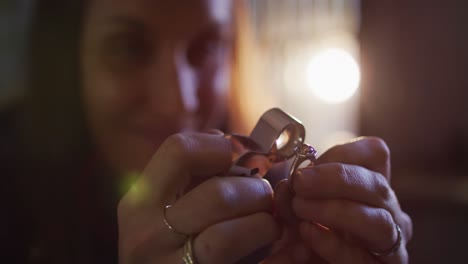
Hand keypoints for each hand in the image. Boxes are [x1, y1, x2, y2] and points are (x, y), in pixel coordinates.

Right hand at [117, 133, 280, 263]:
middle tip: (264, 196)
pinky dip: (263, 246)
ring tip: (269, 223)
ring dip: (263, 224)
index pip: (179, 150)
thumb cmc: (167, 245)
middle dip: (254, 190)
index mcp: (139, 203)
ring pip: (229, 236)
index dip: (217, 146)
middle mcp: (147, 235)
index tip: (235, 158)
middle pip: (217, 194)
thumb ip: (191, 175)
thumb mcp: (164, 208)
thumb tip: (233, 144)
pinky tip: (266, 242)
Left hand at [265, 137, 412, 263]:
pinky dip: (332, 244)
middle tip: (299, 182)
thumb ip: (294, 194)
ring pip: (378, 222)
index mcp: (370, 187)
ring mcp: (390, 245)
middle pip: (378, 185)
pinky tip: (308, 233)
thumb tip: (288, 186)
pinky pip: (361, 257)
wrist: (305, 262)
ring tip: (300, 208)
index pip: (375, 153)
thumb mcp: (296, 208)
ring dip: (335, 211)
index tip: (307, 163)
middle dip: (336, 179)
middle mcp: (388, 212)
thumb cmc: (304, 236)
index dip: (343, 152)